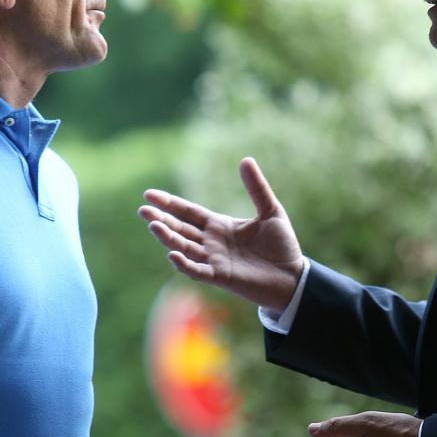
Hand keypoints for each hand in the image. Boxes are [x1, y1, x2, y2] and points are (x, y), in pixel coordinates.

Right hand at [139, 157, 303, 310]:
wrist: (293, 276)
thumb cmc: (281, 245)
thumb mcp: (270, 210)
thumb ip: (257, 188)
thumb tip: (246, 159)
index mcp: (219, 225)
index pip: (188, 212)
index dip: (170, 204)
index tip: (149, 194)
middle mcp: (212, 243)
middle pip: (180, 229)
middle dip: (162, 219)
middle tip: (143, 210)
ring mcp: (214, 260)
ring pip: (184, 248)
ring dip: (168, 238)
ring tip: (153, 225)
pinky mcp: (221, 277)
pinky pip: (197, 271)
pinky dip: (184, 264)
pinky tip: (172, 254)